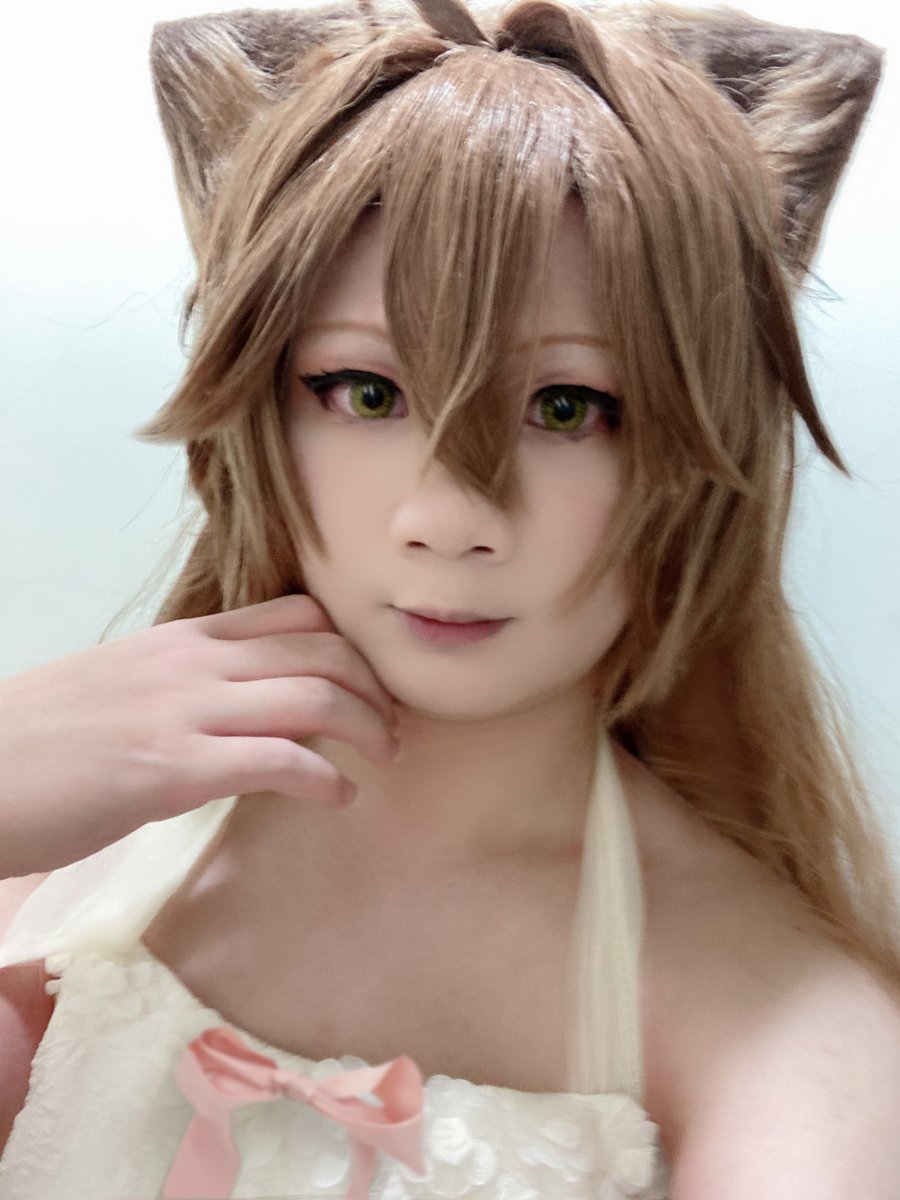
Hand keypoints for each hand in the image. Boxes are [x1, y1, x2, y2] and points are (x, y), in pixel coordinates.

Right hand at [0, 595, 396, 876]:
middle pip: (322, 650)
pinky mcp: (172, 768)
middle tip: (392, 726)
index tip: (368, 685)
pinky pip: (281, 760)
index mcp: (181, 641)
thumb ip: (183, 686)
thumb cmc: (38, 742)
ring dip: (369, 729)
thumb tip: (235, 710)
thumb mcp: (120, 688)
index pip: (294, 615)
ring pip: (315, 696)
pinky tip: (342, 798)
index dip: (349, 647)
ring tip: (384, 758)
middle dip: (375, 687)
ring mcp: (184, 710)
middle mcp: (192, 662)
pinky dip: (328, 779)